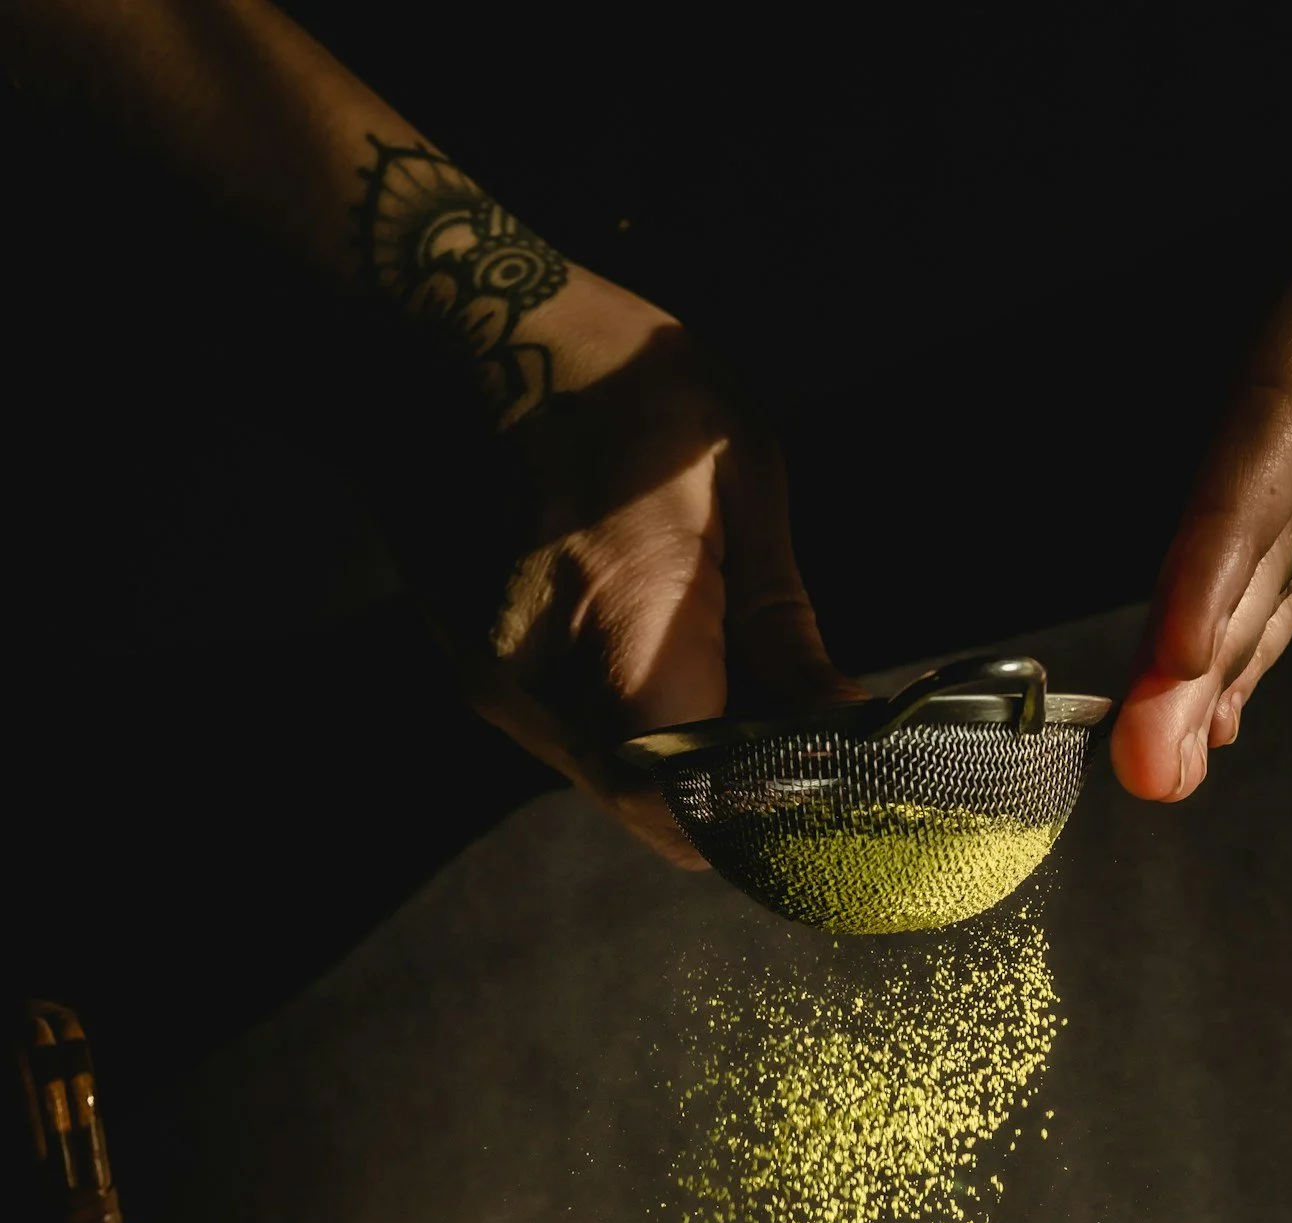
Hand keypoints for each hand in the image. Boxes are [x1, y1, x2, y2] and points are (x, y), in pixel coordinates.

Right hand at [371, 248, 847, 865]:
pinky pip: (575, 739)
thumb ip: (783, 627)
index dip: (764, 816)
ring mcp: (498, 689)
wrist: (435, 323)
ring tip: (746, 690)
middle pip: (655, 809)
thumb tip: (842, 723)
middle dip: (736, 795)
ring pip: (615, 781)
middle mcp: (541, 688)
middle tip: (804, 743)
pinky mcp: (477, 676)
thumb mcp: (735, 477)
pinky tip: (671, 659)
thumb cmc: (602, 376)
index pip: (693, 802)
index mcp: (620, 630)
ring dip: (687, 760)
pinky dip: (636, 725)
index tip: (830, 788)